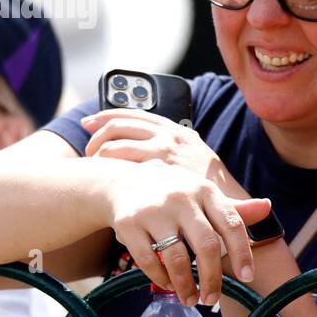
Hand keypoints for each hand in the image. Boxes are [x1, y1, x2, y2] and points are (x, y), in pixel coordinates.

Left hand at [82, 108, 245, 197]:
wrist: (228, 203)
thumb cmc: (210, 188)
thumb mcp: (196, 160)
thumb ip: (175, 151)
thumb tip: (150, 147)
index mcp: (177, 131)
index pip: (135, 113)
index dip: (108, 114)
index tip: (90, 122)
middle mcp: (169, 137)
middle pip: (118, 125)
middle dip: (97, 135)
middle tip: (88, 151)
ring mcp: (162, 153)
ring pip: (114, 145)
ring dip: (98, 154)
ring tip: (95, 167)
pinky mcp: (155, 172)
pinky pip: (120, 164)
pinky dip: (107, 170)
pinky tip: (104, 180)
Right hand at [101, 162, 269, 305]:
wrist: (119, 183)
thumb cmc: (172, 194)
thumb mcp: (202, 194)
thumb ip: (234, 208)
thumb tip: (268, 208)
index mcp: (205, 190)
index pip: (232, 224)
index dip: (243, 253)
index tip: (247, 278)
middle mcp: (182, 198)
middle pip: (207, 246)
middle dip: (212, 279)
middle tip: (212, 299)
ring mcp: (154, 210)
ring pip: (176, 257)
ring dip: (185, 285)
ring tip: (191, 300)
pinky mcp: (129, 223)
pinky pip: (148, 261)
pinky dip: (161, 279)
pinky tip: (169, 286)